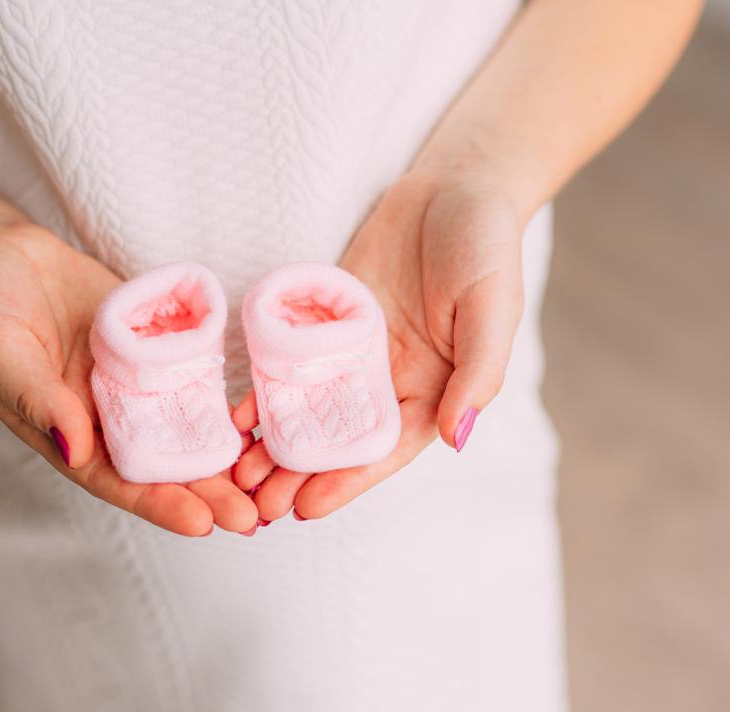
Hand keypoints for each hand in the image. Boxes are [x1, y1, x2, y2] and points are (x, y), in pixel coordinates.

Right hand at [0, 220, 257, 534]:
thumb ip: (35, 397)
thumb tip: (76, 449)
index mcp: (61, 430)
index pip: (114, 479)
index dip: (158, 503)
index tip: (201, 524)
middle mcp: (102, 416)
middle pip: (160, 464)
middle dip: (206, 493)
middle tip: (252, 519)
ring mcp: (130, 384)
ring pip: (183, 428)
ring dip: (223, 456)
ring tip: (268, 479)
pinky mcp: (152, 348)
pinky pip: (191, 378)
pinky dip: (221, 400)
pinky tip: (260, 419)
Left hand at [232, 166, 525, 520]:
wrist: (456, 184)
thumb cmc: (488, 247)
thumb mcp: (493, 308)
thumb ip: (478, 372)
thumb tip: (454, 436)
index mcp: (434, 388)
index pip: (387, 448)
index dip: (349, 480)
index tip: (308, 509)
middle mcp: (391, 379)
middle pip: (342, 439)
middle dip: (301, 474)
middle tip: (255, 507)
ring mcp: (355, 352)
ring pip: (311, 408)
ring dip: (276, 443)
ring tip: (236, 474)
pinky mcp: (327, 319)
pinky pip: (293, 359)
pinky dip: (266, 388)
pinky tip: (235, 414)